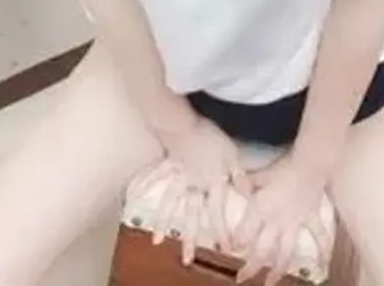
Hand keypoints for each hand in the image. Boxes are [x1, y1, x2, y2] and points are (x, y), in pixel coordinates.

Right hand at [128, 115, 251, 265]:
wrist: (187, 124)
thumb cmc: (212, 138)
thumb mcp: (232, 156)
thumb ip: (240, 178)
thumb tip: (250, 197)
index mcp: (212, 183)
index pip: (217, 211)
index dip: (222, 230)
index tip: (225, 249)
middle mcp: (194, 185)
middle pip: (192, 215)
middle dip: (190, 238)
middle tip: (186, 260)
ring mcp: (178, 176)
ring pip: (171, 203)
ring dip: (164, 222)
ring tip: (156, 241)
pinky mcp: (167, 164)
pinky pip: (154, 176)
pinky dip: (143, 185)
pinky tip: (132, 196)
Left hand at [232, 154, 333, 285]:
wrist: (309, 164)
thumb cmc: (283, 167)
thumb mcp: (260, 174)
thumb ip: (247, 182)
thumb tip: (233, 182)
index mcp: (260, 208)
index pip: (244, 231)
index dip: (236, 243)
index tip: (230, 251)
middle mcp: (275, 221)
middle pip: (262, 250)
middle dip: (251, 267)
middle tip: (242, 279)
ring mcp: (294, 224)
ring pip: (285, 253)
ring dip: (278, 270)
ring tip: (270, 283)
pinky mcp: (310, 220)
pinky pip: (317, 238)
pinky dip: (322, 251)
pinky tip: (323, 265)